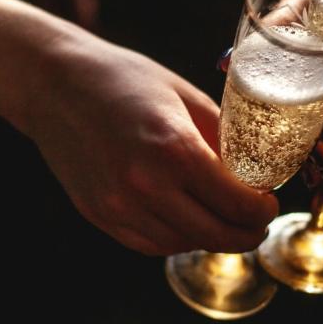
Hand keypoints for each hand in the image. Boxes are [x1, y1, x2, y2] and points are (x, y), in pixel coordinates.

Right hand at [0, 0, 277, 255]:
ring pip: (183, 244)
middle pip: (216, 236)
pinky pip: (150, 244)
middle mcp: (145, 186)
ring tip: (222, 218)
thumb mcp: (185, 97)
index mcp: (174, 150)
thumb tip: (255, 171)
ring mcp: (118, 206)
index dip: (263, 211)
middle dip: (246, 233)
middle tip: (256, 222)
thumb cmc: (123, 79)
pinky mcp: (99, 215)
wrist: (54, 84)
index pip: (238, 205)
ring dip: (210, 237)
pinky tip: (186, 218)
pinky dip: (176, 237)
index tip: (268, 204)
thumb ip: (223, 138)